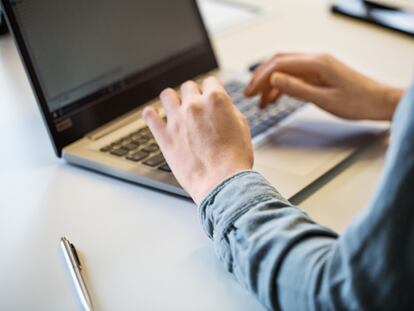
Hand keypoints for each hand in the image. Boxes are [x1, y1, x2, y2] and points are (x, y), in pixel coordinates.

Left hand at [142, 77, 252, 203]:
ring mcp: (177, 120)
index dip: (210, 90)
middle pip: (188, 86)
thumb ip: (228, 110)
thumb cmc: (234, 160)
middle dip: (192, 95)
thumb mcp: (242, 127)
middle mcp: (194, 105)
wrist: (222, 183)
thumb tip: (221, 105)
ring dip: (172, 100)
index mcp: (216, 100)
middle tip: (195, 108)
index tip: (208, 97)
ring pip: (166, 95)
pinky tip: (155, 117)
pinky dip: (151, 114)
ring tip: (175, 109)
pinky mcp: (164, 136)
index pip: (209, 81)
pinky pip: (149, 116)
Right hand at [245, 53, 403, 120]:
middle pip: (279, 63)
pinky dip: (282, 87)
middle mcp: (315, 60)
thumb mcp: (324, 99)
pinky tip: (275, 99)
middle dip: (261, 78)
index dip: (261, 77)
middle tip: (249, 94)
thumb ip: (298, 89)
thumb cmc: (357, 102)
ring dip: (271, 84)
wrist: (379, 102)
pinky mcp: (319, 74)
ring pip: (286, 70)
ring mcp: (317, 67)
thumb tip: (274, 79)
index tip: (249, 91)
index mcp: (317, 63)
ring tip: (260, 102)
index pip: (280, 64)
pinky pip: (295, 77)